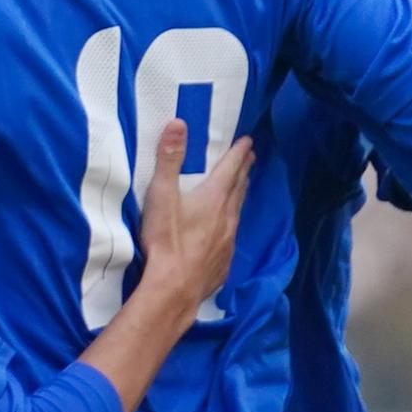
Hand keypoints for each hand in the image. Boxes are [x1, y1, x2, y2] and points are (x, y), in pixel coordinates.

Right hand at [126, 121, 254, 313]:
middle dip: (244, 171)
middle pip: (239, 188)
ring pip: (237, 213)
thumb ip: (168, 159)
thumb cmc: (166, 241)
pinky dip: (231, 227)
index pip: (231, 168)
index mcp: (213, 198)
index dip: (239, 153)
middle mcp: (227, 217)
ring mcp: (228, 242)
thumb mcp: (161, 196)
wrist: (175, 288)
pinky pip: (231, 239)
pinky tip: (227, 232)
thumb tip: (178, 123)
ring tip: (242, 189)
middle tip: (250, 160)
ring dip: (240, 197)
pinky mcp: (223, 263)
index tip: (248, 141)